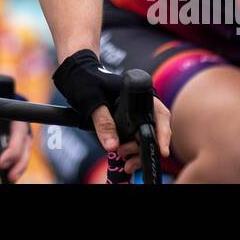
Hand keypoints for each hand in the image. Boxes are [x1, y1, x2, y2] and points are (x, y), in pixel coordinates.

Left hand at [0, 63, 31, 182]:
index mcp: (16, 118)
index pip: (19, 135)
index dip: (13, 150)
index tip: (2, 162)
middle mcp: (18, 132)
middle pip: (23, 151)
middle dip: (16, 166)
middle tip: (7, 177)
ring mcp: (13, 143)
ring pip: (15, 160)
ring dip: (3, 170)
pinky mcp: (5, 150)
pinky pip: (4, 163)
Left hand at [53, 49, 170, 165]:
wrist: (76, 76)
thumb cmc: (86, 81)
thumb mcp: (93, 100)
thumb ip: (103, 122)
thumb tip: (113, 146)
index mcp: (140, 94)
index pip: (160, 115)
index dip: (163, 134)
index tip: (163, 151)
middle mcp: (142, 105)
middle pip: (155, 131)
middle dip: (144, 148)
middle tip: (127, 157)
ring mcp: (136, 116)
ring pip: (146, 139)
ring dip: (138, 154)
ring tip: (126, 163)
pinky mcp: (127, 125)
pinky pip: (135, 141)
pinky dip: (133, 153)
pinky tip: (126, 162)